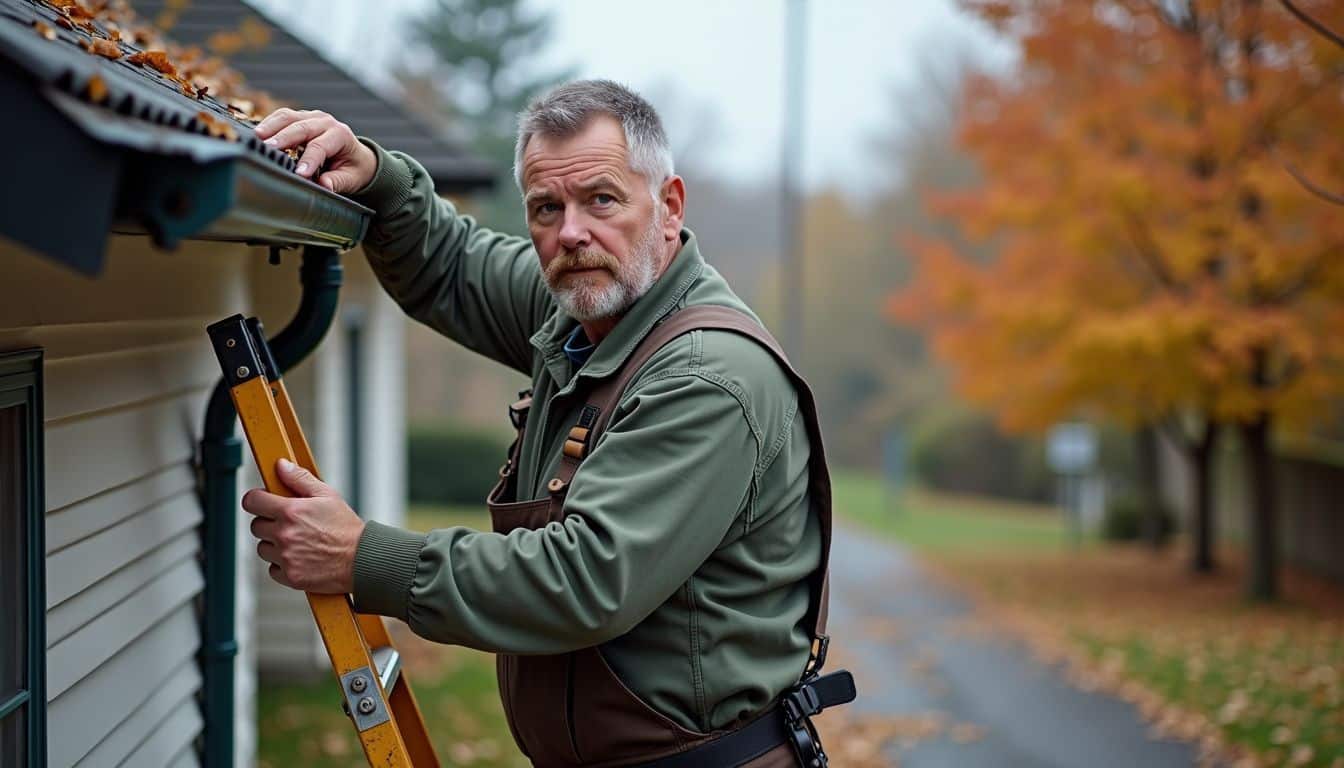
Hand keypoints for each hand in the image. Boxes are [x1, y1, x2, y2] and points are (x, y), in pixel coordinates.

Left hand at [241, 458, 365, 592]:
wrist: (362, 560)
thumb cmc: (346, 527)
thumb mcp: (327, 495)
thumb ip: (300, 479)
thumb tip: (280, 466)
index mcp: (291, 511)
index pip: (252, 501)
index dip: (257, 499)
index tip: (263, 502)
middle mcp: (284, 534)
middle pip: (256, 526)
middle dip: (269, 523)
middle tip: (290, 524)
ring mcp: (285, 557)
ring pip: (263, 548)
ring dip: (275, 545)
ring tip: (299, 542)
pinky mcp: (289, 576)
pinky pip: (273, 569)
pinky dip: (283, 565)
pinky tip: (301, 558)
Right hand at [253, 108, 376, 193]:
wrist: (356, 155)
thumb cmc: (353, 168)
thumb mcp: (351, 178)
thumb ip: (337, 181)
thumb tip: (324, 186)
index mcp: (341, 135)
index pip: (321, 146)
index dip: (308, 160)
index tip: (298, 173)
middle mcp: (326, 122)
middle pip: (301, 128)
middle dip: (283, 138)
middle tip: (268, 149)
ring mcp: (311, 117)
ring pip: (288, 116)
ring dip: (271, 126)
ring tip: (256, 137)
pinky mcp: (299, 117)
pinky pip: (282, 117)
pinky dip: (269, 123)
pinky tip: (257, 133)